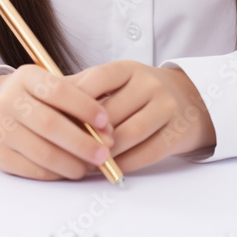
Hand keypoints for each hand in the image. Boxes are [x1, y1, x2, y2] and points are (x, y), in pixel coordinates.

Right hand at [0, 65, 115, 180]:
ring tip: (92, 165)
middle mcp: (8, 100)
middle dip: (83, 142)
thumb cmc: (35, 98)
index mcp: (25, 77)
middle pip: (49, 124)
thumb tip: (107, 128)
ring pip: (42, 152)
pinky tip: (72, 170)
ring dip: (73, 162)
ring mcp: (0, 129)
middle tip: (106, 153)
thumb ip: (79, 98)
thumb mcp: (51, 85)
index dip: (85, 107)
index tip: (107, 121)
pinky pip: (32, 170)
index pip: (57, 90)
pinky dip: (57, 173)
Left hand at [69, 60, 215, 174]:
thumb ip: (85, 87)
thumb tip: (48, 99)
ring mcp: (166, 107)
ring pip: (127, 135)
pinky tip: (109, 168)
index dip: (76, 99)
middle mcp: (150, 84)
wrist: (189, 100)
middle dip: (86, 134)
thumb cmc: (140, 92)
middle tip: (64, 149)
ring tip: (84, 163)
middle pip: (111, 112)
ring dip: (103, 152)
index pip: (98, 78)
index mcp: (129, 68)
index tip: (56, 117)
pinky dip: (123, 164)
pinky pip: (145, 153)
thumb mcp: (116, 81)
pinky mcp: (177, 133)